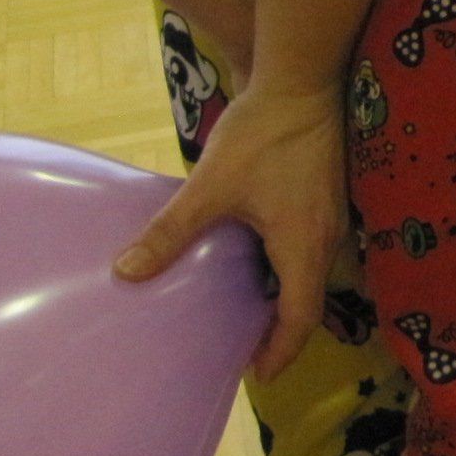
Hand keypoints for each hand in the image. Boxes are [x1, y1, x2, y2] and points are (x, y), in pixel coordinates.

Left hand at [115, 79, 347, 379]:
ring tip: (246, 308)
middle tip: (244, 348)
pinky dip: (287, 268)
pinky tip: (255, 257)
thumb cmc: (263, 135)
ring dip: (284, 297)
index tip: (254, 375)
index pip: (301, 317)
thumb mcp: (211, 185)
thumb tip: (125, 273)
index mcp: (303, 245)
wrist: (304, 79)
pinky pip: (310, 247)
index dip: (280, 351)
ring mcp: (331, 214)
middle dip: (279, 329)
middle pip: (309, 299)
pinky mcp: (326, 194)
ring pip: (311, 273)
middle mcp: (326, 237)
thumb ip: (170, 231)